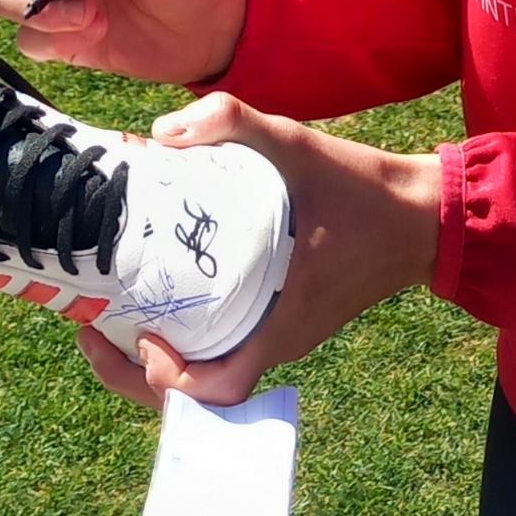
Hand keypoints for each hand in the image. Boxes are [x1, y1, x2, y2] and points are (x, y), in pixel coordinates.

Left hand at [73, 92, 442, 411]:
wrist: (424, 214)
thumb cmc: (361, 190)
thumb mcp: (296, 143)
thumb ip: (231, 123)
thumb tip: (160, 132)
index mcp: (282, 325)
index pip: (216, 392)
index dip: (166, 379)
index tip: (138, 336)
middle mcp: (278, 342)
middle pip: (198, 391)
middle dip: (135, 372)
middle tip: (91, 328)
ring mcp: (282, 334)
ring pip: (209, 370)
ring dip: (157, 354)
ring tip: (112, 311)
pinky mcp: (287, 318)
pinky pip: (227, 345)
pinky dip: (189, 335)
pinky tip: (163, 291)